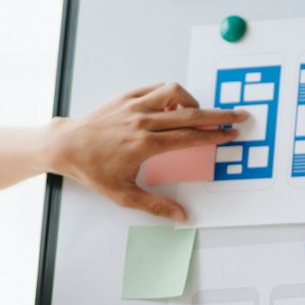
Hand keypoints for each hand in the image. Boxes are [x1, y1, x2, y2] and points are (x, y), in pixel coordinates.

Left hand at [48, 83, 246, 221]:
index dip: (214, 136)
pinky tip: (172, 106)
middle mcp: (143, 121)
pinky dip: (169, 94)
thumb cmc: (93, 171)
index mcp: (146, 145)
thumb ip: (156, 205)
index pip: (190, 137)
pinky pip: (155, 88)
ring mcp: (134, 106)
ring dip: (191, 100)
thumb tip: (182, 217)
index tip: (231, 134)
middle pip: (191, 114)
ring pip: (174, 92)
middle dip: (218, 115)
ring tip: (196, 112)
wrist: (66, 146)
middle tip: (237, 115)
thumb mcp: (124, 195)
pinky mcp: (126, 96)